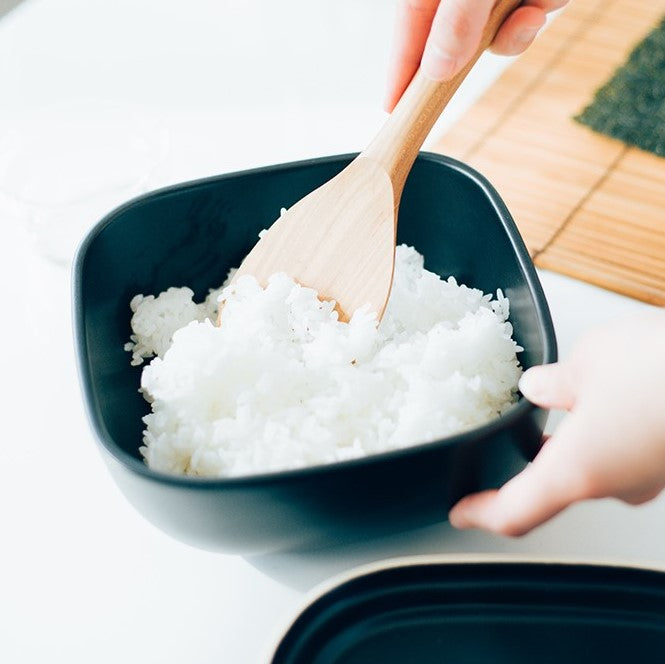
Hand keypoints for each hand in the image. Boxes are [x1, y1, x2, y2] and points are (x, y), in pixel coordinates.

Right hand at [385, 0, 568, 111]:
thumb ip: (456, 20)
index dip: (400, 70)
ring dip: (518, 28)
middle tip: (478, 63)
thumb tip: (438, 70)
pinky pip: (532, 8)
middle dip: (474, 51)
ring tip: (530, 5)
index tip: (393, 107)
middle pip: (453, 37)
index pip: (408, 29)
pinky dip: (543, 4)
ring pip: (498, 29)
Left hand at [449, 310, 664, 535]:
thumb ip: (555, 383)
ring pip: (594, 465)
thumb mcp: (588, 362)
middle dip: (533, 457)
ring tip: (567, 399)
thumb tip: (539, 387)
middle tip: (514, 435)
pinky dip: (606, 430)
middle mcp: (616, 485)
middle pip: (554, 485)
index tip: (462, 512)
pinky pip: (625, 451)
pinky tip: (609, 396)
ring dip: (574, 437)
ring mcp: (650, 477)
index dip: (482, 515)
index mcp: (577, 470)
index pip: (515, 511)